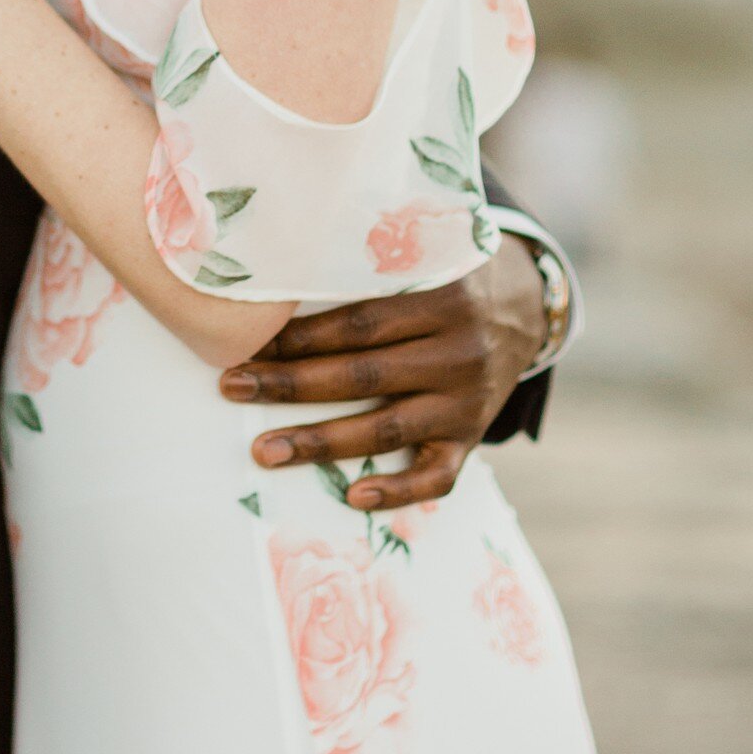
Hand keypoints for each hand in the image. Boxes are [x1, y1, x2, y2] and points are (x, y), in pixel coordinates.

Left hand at [220, 237, 546, 510]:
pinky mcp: (472, 437)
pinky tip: (354, 496)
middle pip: (363, 375)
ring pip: (387, 429)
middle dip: (290, 385)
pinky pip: (439, 476)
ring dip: (320, 443)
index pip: (358, 323)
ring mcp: (467, 401)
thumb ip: (368, 264)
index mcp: (440, 298)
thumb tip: (276, 272)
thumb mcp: (422, 258)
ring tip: (264, 451)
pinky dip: (399, 491)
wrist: (520, 308)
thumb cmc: (442, 278)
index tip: (244, 343)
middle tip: (232, 387)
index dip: (298, 336)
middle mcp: (457, 352)